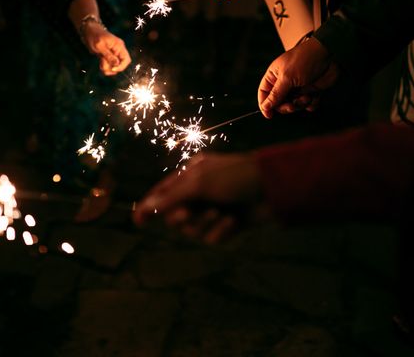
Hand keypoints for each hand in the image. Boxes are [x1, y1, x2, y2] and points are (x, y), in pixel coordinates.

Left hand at [81, 24, 131, 75]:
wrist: (88, 31)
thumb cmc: (94, 36)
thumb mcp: (100, 46)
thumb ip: (108, 55)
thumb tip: (117, 64)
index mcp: (119, 46)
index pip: (126, 60)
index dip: (121, 66)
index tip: (112, 69)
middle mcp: (118, 50)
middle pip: (120, 65)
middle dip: (112, 69)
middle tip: (103, 68)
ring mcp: (113, 53)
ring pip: (114, 66)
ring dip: (108, 69)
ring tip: (100, 65)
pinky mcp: (108, 56)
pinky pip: (109, 65)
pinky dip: (105, 67)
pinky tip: (100, 64)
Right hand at [133, 152, 261, 243]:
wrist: (275, 188)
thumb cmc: (236, 177)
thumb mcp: (199, 183)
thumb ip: (169, 198)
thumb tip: (143, 209)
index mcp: (191, 175)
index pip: (163, 192)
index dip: (150, 207)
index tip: (137, 222)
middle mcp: (200, 192)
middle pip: (175, 216)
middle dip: (184, 217)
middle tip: (191, 212)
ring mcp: (214, 209)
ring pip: (194, 230)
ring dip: (205, 224)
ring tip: (221, 213)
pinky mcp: (228, 224)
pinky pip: (213, 238)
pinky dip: (222, 231)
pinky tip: (234, 221)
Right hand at [258, 37, 338, 117]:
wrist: (329, 55)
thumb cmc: (305, 60)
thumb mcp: (287, 77)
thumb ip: (275, 94)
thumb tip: (264, 106)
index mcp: (274, 76)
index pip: (264, 93)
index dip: (265, 105)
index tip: (269, 115)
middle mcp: (285, 83)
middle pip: (278, 103)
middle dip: (286, 106)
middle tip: (292, 105)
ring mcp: (298, 88)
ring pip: (293, 106)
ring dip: (300, 104)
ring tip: (306, 96)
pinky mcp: (310, 92)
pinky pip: (307, 105)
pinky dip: (311, 103)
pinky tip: (314, 96)